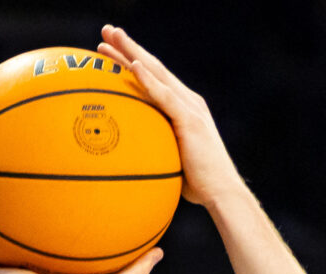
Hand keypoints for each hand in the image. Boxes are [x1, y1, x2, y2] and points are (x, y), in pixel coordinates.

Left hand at [99, 26, 242, 206]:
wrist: (219, 192)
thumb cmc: (194, 183)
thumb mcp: (168, 160)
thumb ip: (152, 150)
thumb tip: (126, 158)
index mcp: (180, 107)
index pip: (151, 78)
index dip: (130, 62)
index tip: (108, 50)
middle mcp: (186, 100)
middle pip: (151, 67)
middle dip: (128, 46)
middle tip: (106, 30)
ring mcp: (189, 107)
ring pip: (156, 73)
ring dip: (133, 53)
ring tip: (112, 36)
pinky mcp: (189, 119)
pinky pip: (164, 95)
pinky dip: (148, 79)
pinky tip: (134, 65)